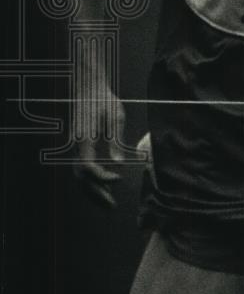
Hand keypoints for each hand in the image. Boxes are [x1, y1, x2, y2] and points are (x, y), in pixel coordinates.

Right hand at [73, 82, 125, 207]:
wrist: (89, 87)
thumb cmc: (104, 99)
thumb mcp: (115, 116)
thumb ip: (115, 141)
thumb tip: (118, 164)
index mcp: (83, 137)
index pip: (87, 166)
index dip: (102, 177)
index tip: (119, 179)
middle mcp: (75, 144)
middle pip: (80, 176)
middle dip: (96, 193)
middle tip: (112, 206)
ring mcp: (75, 146)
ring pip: (79, 175)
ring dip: (93, 190)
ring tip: (109, 203)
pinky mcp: (79, 146)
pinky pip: (82, 169)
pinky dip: (92, 181)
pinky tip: (105, 187)